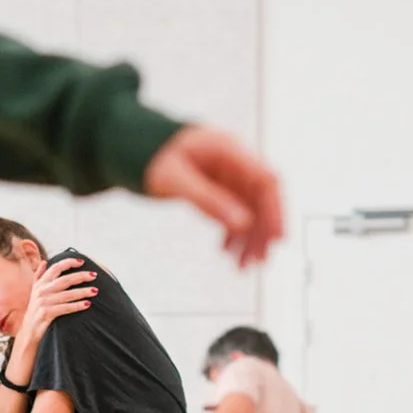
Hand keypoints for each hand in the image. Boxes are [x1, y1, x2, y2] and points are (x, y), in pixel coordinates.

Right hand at [17, 256, 97, 348]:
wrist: (28, 330)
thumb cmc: (34, 310)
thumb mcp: (33, 291)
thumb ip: (39, 276)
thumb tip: (44, 261)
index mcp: (40, 283)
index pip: (56, 268)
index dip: (69, 263)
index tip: (82, 261)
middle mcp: (41, 291)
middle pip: (65, 280)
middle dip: (81, 276)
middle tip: (94, 275)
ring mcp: (44, 302)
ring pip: (68, 294)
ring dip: (83, 292)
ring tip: (95, 290)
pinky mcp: (47, 313)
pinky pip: (66, 308)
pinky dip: (77, 306)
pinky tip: (87, 304)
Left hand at [143, 126, 283, 266]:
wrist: (134, 146)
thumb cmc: (154, 156)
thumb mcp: (176, 180)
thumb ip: (208, 200)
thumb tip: (242, 224)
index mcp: (229, 150)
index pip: (266, 181)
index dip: (276, 210)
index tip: (278, 239)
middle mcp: (234, 162)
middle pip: (262, 198)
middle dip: (262, 231)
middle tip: (259, 261)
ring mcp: (228, 175)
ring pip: (250, 209)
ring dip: (249, 238)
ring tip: (243, 266)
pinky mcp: (220, 188)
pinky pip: (234, 212)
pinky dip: (233, 233)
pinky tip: (227, 251)